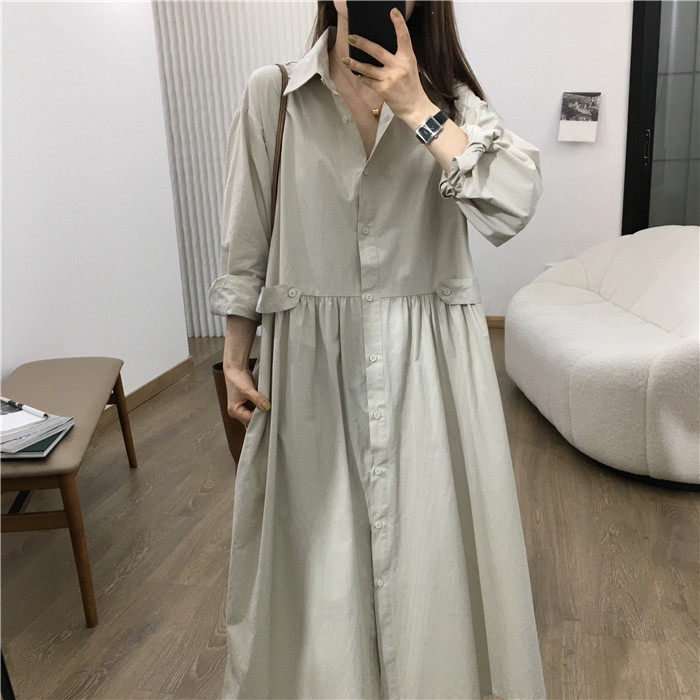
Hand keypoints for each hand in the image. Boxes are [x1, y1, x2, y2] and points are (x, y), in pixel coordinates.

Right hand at [223, 363, 269, 426]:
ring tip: (265, 403)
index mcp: (233, 411)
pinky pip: (255, 408)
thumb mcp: (248, 390)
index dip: (258, 414)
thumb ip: (257, 399)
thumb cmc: (236, 379)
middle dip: (259, 413)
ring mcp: (242, 407)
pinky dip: (259, 406)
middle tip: (267, 406)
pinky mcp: (247, 403)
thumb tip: (266, 407)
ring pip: (254, 414)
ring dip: (260, 409)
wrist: (236, 369)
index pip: (249, 419)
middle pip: (251, 418)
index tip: (266, 408)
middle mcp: (237, 411)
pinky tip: (263, 402)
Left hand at [342, 6, 434, 124]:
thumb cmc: (411, 86)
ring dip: (355, 64)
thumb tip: (378, 49)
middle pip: (377, 51)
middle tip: (351, 37)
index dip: (398, 23)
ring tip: (346, 59)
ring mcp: (390, 78)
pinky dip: (362, 77)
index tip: (392, 11)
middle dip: (362, 43)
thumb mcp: (409, 67)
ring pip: (368, 68)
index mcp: (408, 58)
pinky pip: (368, 81)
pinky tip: (357, 74)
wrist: (415, 107)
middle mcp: (399, 66)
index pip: (404, 37)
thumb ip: (398, 57)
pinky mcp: (384, 90)